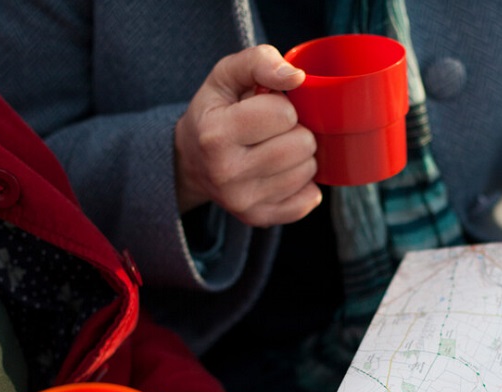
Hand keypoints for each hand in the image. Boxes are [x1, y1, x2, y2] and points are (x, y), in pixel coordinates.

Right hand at [175, 45, 321, 226]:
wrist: (191, 161)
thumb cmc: (215, 112)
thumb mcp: (226, 76)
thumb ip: (259, 62)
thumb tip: (297, 77)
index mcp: (216, 135)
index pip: (283, 114)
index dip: (282, 105)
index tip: (264, 108)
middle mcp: (226, 173)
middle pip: (302, 145)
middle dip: (295, 130)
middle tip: (274, 131)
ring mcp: (243, 201)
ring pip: (309, 172)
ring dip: (300, 156)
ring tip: (276, 149)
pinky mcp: (259, 219)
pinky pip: (310, 200)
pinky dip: (304, 184)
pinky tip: (282, 173)